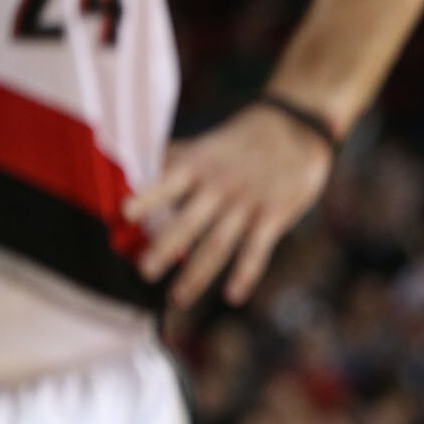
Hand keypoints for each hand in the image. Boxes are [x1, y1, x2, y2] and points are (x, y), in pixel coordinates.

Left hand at [124, 104, 333, 307]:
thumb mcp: (209, 143)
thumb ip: (178, 159)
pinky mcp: (273, 215)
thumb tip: (138, 168)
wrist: (297, 126)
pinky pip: (257, 250)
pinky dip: (245, 274)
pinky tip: (233, 297)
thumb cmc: (245, 138)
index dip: (149, 197)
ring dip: (197, 273)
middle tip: (144, 272)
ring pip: (218, 244)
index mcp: (200, 166)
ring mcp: (247, 203)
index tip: (125, 213)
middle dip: (166, 248)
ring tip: (178, 297)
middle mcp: (220, 186)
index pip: (169, 183)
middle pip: (190, 222)